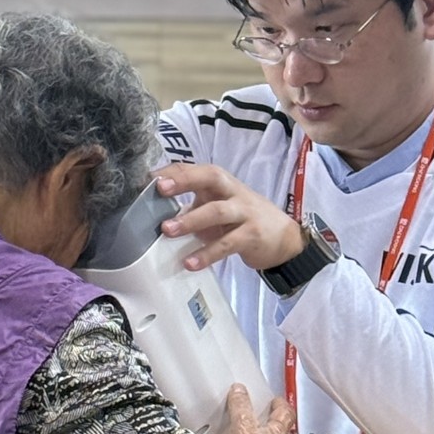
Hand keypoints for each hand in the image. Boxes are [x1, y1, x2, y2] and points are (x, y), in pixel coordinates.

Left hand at [155, 163, 304, 271]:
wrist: (284, 238)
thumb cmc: (244, 220)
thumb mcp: (221, 207)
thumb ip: (194, 207)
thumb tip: (156, 213)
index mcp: (222, 183)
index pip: (196, 169)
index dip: (174, 172)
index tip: (149, 178)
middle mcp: (233, 192)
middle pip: (211, 177)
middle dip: (185, 181)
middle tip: (159, 188)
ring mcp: (245, 213)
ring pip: (217, 211)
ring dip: (190, 220)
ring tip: (167, 230)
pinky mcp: (252, 236)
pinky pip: (226, 244)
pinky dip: (207, 254)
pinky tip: (190, 263)